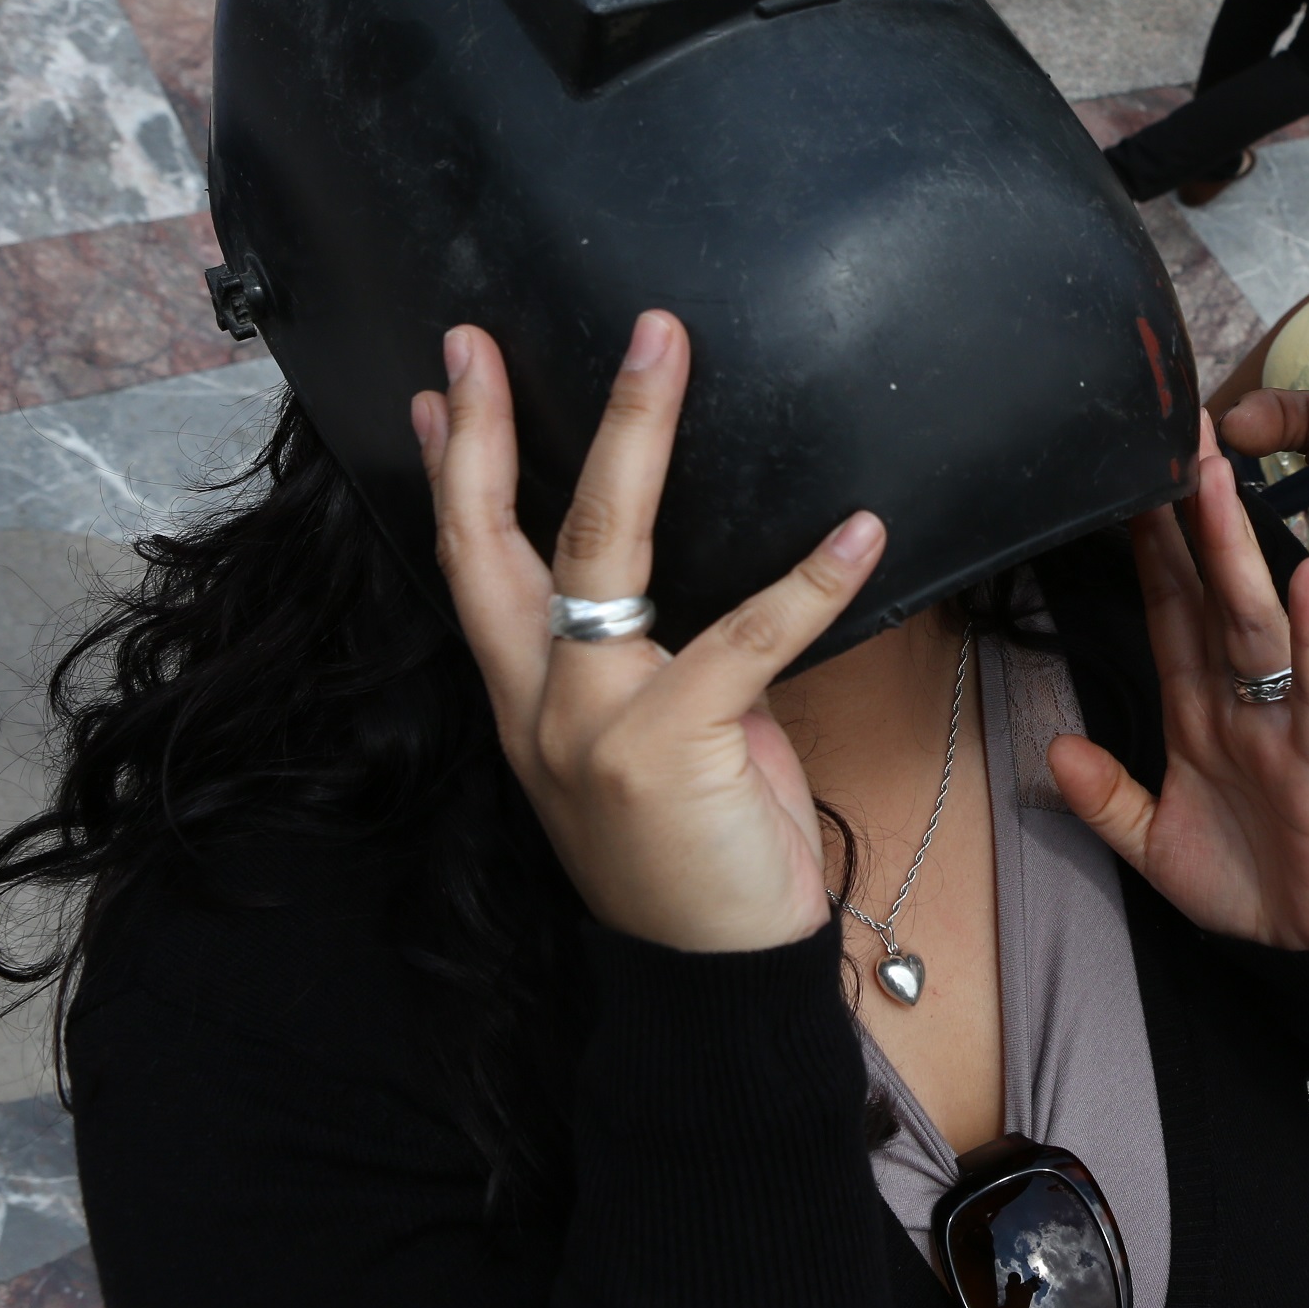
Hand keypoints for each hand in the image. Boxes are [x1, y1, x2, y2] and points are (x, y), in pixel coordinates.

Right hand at [413, 311, 885, 954]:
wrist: (714, 974)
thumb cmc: (697, 849)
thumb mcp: (653, 739)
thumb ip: (653, 659)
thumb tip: (687, 577)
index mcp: (528, 698)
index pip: (471, 561)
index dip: (458, 467)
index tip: (449, 381)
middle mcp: (540, 703)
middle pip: (501, 535)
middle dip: (500, 425)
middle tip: (493, 333)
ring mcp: (592, 723)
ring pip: (601, 549)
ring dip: (639, 435)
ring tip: (666, 350)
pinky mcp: (667, 747)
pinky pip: (746, 640)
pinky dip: (809, 580)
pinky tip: (858, 530)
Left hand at [1047, 416, 1308, 950]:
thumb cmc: (1248, 885)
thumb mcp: (1152, 844)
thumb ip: (1106, 797)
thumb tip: (1052, 750)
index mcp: (1198, 708)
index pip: (1169, 610)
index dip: (1149, 548)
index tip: (1129, 480)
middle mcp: (1242, 697)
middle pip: (1211, 591)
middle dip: (1191, 516)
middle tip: (1177, 437)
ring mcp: (1286, 717)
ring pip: (1255, 619)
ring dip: (1235, 551)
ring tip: (1215, 481)